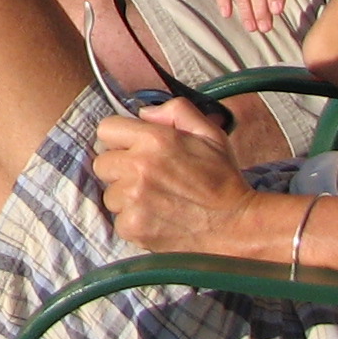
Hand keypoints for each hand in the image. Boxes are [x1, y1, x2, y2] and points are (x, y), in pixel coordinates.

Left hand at [90, 100, 253, 251]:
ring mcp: (133, 199)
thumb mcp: (208, 133)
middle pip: (102, 163)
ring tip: (156, 200)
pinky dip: (134, 221)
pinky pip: (119, 220)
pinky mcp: (133, 227)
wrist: (235, 225)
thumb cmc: (222, 178)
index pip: (106, 129)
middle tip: (146, 176)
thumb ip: (176, 111)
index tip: (134, 149)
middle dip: (120, 168)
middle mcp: (138, 167)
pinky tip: (157, 218)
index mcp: (154, 139)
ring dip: (127, 197)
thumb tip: (143, 113)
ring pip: (110, 194)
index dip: (120, 138)